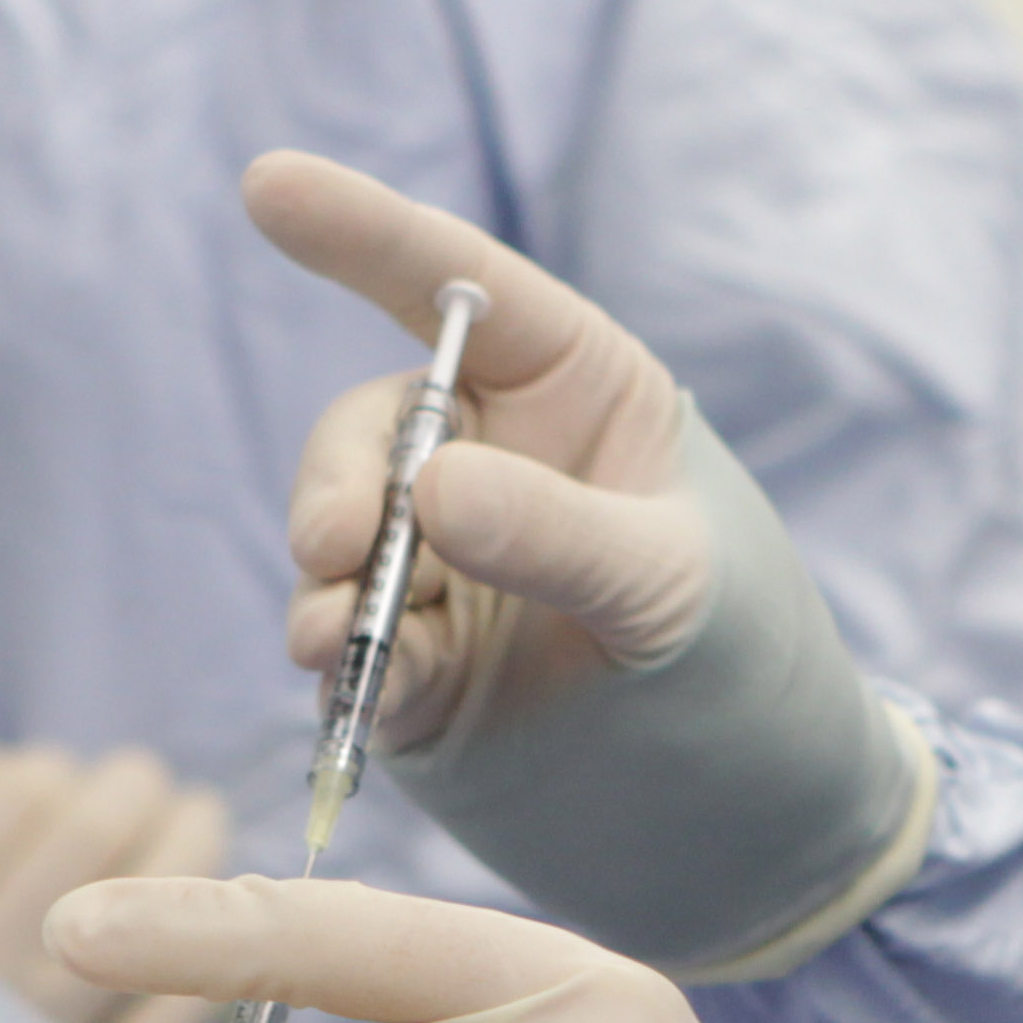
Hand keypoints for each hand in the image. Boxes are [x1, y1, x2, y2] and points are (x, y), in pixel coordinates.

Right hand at [244, 153, 935, 980]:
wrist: (756, 839)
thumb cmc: (752, 674)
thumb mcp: (675, 590)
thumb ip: (559, 535)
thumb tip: (429, 488)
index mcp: (579, 394)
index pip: (455, 287)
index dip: (361, 230)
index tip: (266, 182)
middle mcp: (499, 465)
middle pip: (373, 429)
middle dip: (337, 478)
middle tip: (335, 549)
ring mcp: (449, 570)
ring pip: (341, 538)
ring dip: (324, 582)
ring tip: (334, 641)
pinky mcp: (416, 671)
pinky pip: (347, 646)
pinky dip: (341, 666)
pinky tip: (364, 700)